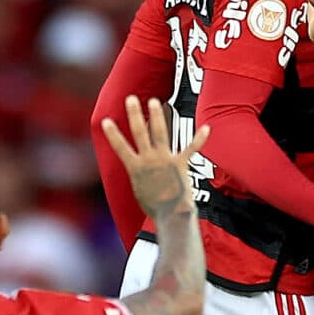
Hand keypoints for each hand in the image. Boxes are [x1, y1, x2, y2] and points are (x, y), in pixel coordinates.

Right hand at [100, 95, 208, 220]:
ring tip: (154, 101)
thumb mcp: (140, 192)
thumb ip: (141, 177)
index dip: (113, 134)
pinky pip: (191, 148)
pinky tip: (207, 129)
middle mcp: (149, 160)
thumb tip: (140, 174)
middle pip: (140, 132)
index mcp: (136, 168)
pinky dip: (200, 139)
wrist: (170, 215)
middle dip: (135, 114)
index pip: (120, 147)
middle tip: (131, 99)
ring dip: (157, 116)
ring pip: (160, 133)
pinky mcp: (180, 164)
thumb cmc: (155, 207)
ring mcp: (165, 160)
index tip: (106, 120)